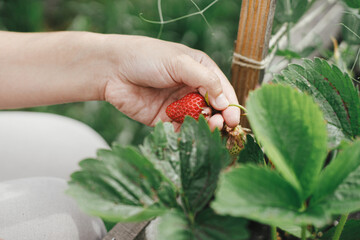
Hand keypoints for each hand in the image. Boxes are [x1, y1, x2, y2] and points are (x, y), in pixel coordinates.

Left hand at [102, 35, 239, 130]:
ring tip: (208, 127)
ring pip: (199, 121)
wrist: (112, 69)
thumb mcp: (179, 62)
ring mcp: (179, 105)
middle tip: (221, 124)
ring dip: (206, 127)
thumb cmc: (147, 57)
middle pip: (213, 108)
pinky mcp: (165, 120)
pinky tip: (192, 136)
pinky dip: (189, 135)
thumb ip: (205, 79)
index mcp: (199, 71)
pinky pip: (181, 130)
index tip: (234, 119)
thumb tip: (224, 101)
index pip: (222, 89)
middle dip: (220, 117)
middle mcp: (191, 89)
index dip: (230, 104)